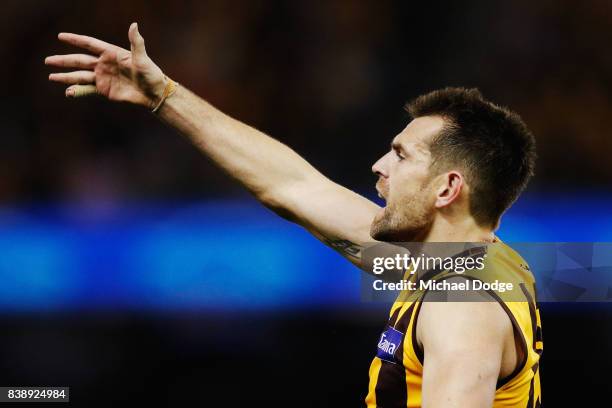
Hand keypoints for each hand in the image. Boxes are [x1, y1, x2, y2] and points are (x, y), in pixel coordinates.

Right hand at [46, 22, 166, 108]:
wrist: (154, 93)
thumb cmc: (151, 73)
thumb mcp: (143, 58)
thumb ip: (136, 42)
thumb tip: (134, 25)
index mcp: (111, 53)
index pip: (90, 44)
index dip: (75, 40)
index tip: (61, 36)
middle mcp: (104, 64)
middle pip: (80, 60)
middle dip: (64, 60)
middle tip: (48, 60)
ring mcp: (103, 77)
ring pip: (80, 76)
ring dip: (66, 77)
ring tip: (51, 77)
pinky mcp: (104, 90)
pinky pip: (88, 90)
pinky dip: (78, 91)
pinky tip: (68, 93)